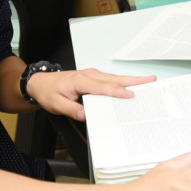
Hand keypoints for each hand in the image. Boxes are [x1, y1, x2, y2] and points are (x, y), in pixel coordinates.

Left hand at [26, 67, 155, 120]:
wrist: (40, 83)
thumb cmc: (48, 92)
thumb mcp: (57, 104)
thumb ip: (72, 110)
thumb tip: (86, 115)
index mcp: (81, 81)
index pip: (103, 87)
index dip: (118, 91)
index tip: (131, 95)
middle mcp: (89, 75)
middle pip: (115, 79)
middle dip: (134, 80)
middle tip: (151, 80)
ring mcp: (92, 75)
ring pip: (115, 78)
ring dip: (131, 80)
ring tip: (148, 82)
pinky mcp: (93, 77)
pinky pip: (110, 80)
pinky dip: (122, 82)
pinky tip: (131, 85)